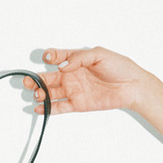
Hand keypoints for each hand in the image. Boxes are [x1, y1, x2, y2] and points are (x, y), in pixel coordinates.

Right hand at [23, 47, 148, 114]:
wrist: (133, 87)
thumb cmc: (120, 67)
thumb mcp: (100, 54)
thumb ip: (79, 58)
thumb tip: (62, 66)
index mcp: (76, 60)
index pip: (57, 57)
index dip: (50, 56)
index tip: (47, 57)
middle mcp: (72, 75)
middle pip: (49, 76)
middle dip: (36, 79)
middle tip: (29, 81)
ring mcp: (74, 90)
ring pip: (51, 92)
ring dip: (41, 93)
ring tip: (37, 93)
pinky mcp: (78, 104)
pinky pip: (59, 106)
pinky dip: (48, 108)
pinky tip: (39, 107)